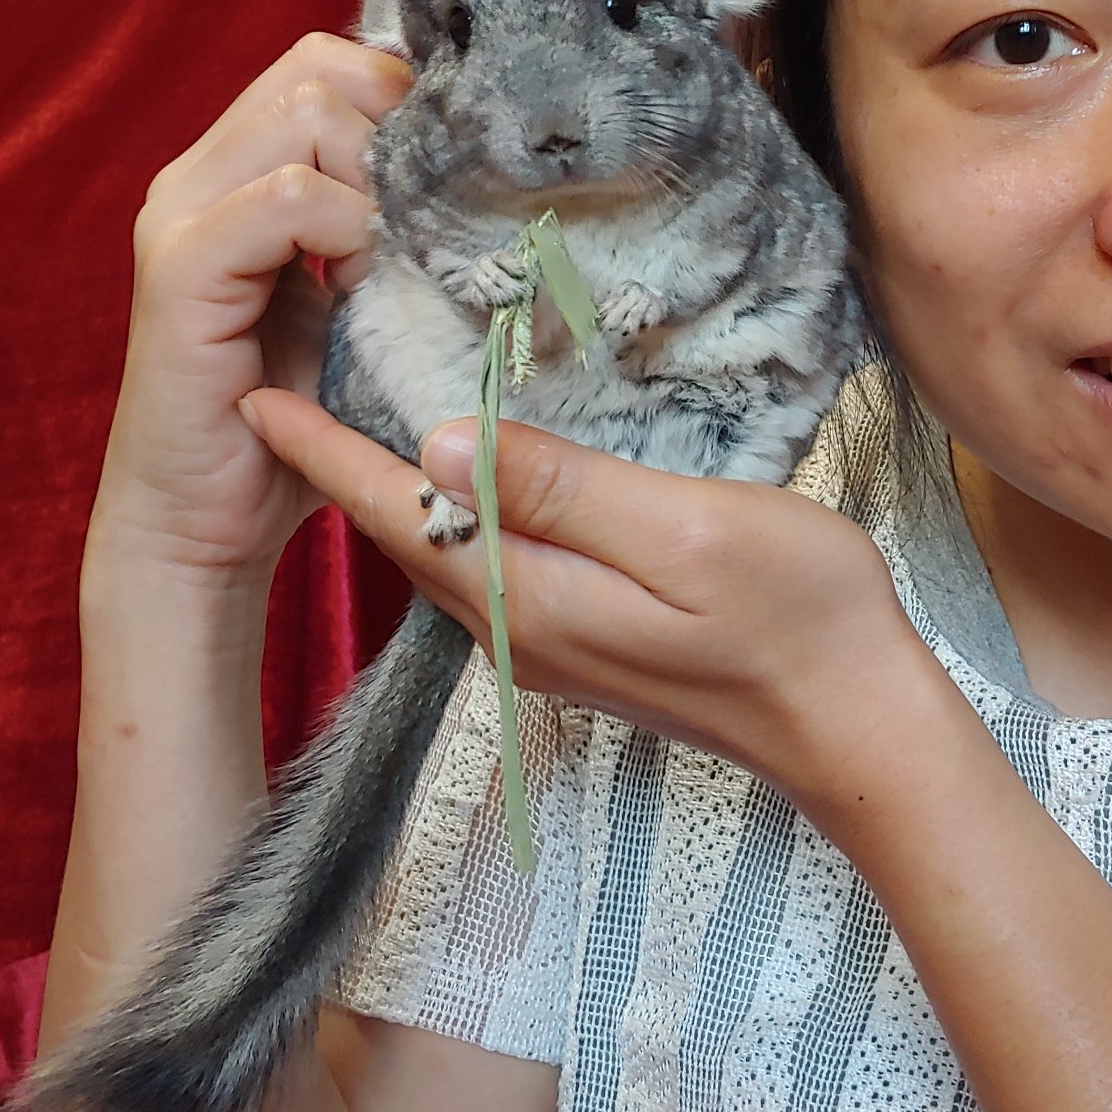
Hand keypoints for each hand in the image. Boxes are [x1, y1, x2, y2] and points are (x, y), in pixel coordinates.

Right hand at [93, 33, 412, 582]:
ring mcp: (183, 213)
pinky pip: (285, 195)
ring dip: (377, 183)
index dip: (408, 104)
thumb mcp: (367, 307)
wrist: (209, 522)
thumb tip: (491, 187)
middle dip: (400, 136)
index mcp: (241, 170)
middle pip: (322, 68)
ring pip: (307, 113)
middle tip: (428, 226)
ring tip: (390, 265)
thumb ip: (396, 235)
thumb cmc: (298, 424)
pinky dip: (346, 231)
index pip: (333, 63)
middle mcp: (201, 173)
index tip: (455, 185)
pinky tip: (361, 290)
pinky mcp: (181, 266)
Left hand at [240, 389, 951, 813]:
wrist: (856, 726)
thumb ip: (565, 489)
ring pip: (448, 559)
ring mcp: (553, 648)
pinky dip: (461, 519)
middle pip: (410, 540)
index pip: (404, 513)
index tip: (255, 399)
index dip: (328, 454)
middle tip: (298, 386)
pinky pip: (492, 573)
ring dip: (399, 494)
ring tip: (360, 424)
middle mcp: (521, 632)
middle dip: (343, 469)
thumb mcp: (687, 532)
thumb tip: (442, 438)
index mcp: (533, 598)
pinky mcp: (588, 648)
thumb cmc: (796, 615)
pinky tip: (474, 485)